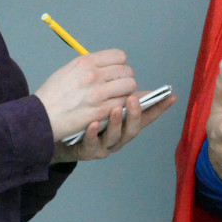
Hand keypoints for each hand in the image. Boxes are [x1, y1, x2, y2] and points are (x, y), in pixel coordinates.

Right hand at [34, 49, 135, 141]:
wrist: (41, 117)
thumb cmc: (53, 95)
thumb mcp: (68, 70)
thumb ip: (90, 65)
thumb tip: (110, 65)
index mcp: (85, 62)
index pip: (119, 56)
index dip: (120, 65)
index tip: (115, 73)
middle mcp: (93, 75)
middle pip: (127, 71)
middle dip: (124, 79)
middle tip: (116, 88)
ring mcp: (97, 93)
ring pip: (129, 87)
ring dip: (125, 93)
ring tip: (115, 99)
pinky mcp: (100, 111)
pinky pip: (123, 104)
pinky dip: (122, 107)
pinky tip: (112, 110)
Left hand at [50, 87, 176, 162]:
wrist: (51, 130)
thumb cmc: (77, 112)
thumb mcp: (95, 96)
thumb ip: (112, 88)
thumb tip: (127, 72)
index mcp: (122, 121)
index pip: (145, 114)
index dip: (159, 107)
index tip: (171, 96)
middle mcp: (116, 134)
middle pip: (133, 127)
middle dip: (135, 113)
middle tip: (133, 97)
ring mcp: (102, 144)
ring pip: (115, 137)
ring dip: (116, 122)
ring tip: (115, 109)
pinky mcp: (85, 150)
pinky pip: (90, 144)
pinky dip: (93, 134)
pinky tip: (91, 123)